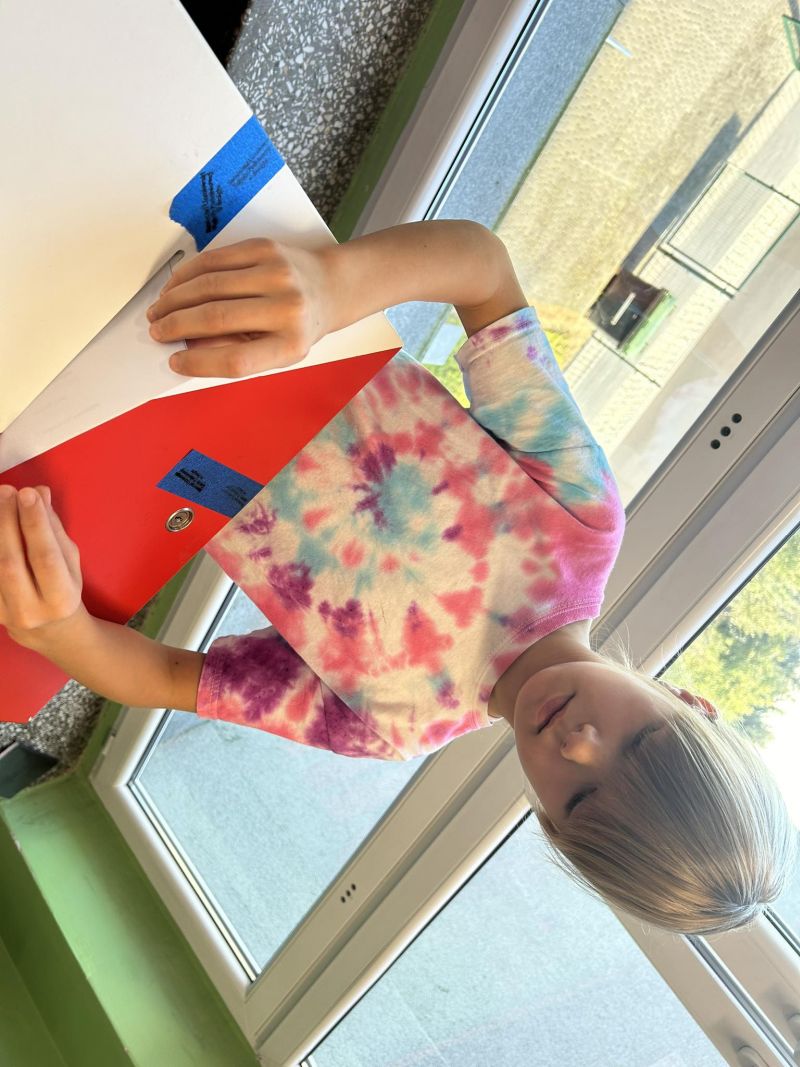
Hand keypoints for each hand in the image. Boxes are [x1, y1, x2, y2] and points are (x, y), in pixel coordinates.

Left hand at [0, 485, 85, 649]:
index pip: (45, 557)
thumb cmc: (63, 589)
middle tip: (6, 491)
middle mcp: (30, 610)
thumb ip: (54, 529)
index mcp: (61, 598)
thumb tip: (39, 493)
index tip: (27, 492)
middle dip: (7, 522)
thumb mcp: (70, 562)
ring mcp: (4, 613)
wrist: (49, 631)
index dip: (35, 524)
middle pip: (11, 561)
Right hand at [146, 237, 333, 377]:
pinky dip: (187, 274)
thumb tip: (187, 348)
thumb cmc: (297, 325)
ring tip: (160, 310)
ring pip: (209, 285)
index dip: (198, 363)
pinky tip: (175, 286)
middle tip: (157, 331)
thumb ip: (236, 352)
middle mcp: (287, 307)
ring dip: (175, 299)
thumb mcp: (277, 351)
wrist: (328, 288)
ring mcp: (276, 273)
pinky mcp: (264, 248)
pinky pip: (215, 260)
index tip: (175, 362)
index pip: (236, 360)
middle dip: (176, 326)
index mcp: (291, 344)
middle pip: (216, 319)